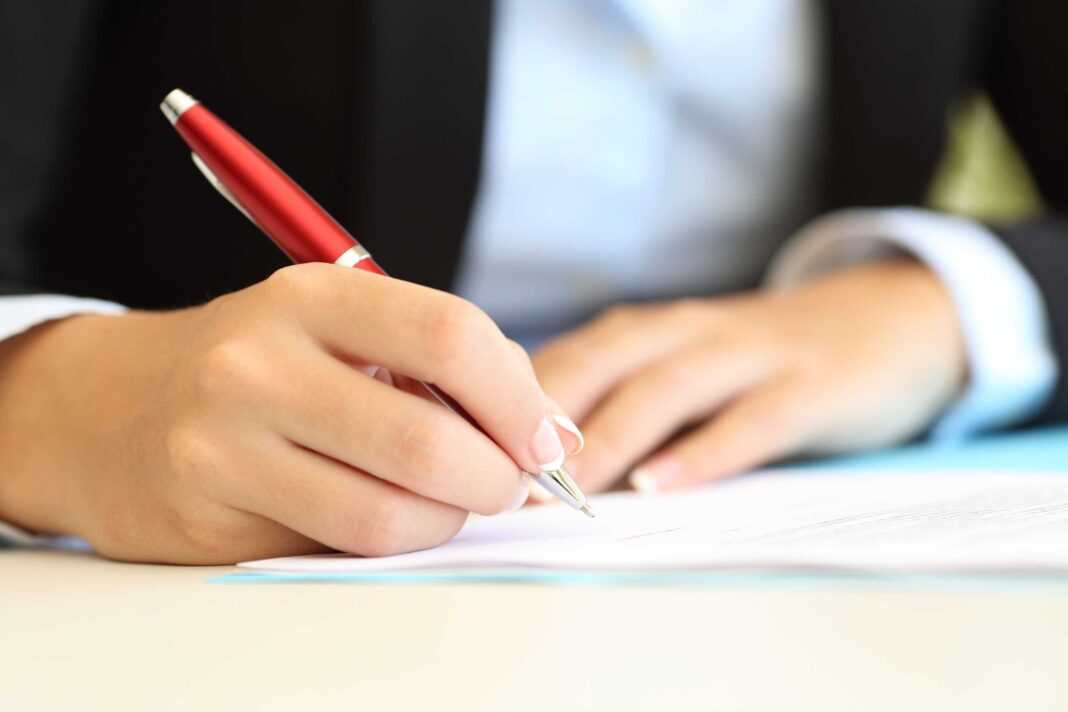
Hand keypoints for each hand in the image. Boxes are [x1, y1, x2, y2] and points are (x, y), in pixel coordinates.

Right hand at [0, 264, 573, 562]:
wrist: (114, 408)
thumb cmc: (261, 365)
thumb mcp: (340, 326)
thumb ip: (441, 362)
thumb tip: (546, 430)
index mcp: (312, 295)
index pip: (449, 337)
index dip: (519, 398)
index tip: (545, 438)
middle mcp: (259, 362)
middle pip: (425, 440)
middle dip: (496, 478)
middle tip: (507, 485)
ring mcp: (224, 443)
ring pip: (385, 514)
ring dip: (446, 520)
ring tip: (447, 503)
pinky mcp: (206, 516)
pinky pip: (335, 549)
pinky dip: (388, 543)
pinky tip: (384, 515)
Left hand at [531, 260, 966, 493]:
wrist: (891, 316)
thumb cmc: (760, 359)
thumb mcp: (685, 363)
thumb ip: (620, 396)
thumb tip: (526, 455)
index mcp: (649, 331)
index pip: (564, 359)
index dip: (506, 401)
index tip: (461, 448)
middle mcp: (688, 332)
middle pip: (601, 365)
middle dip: (541, 420)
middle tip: (493, 475)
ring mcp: (751, 354)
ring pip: (666, 389)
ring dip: (610, 437)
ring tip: (565, 487)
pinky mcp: (812, 384)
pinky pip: (751, 419)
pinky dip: (703, 453)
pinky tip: (663, 487)